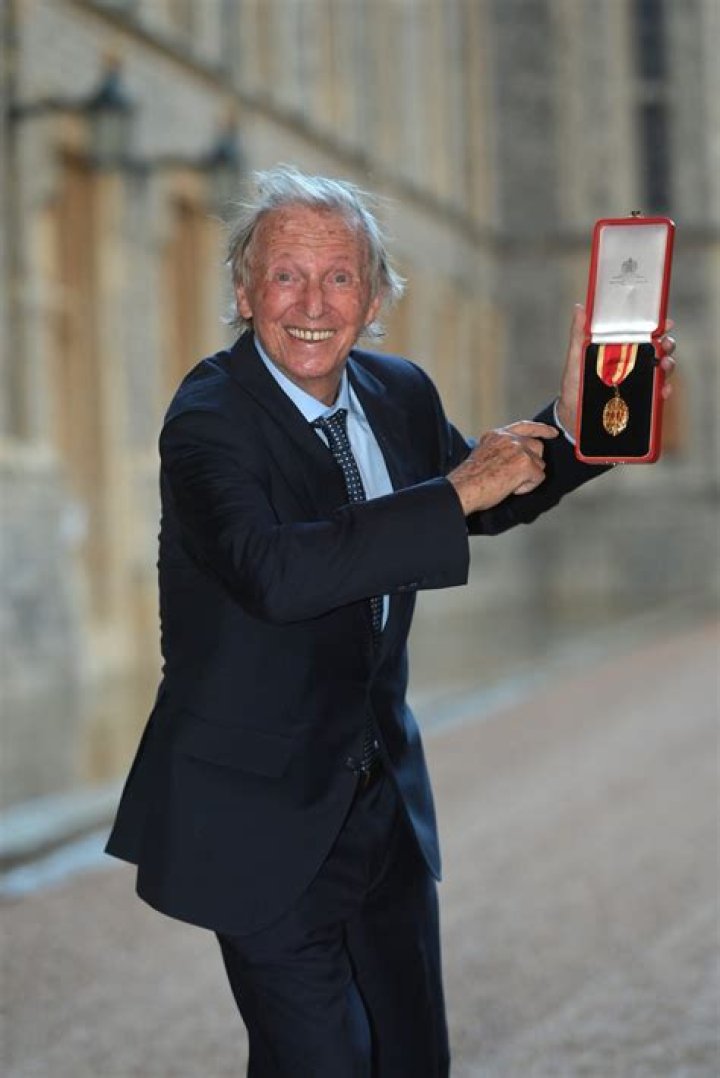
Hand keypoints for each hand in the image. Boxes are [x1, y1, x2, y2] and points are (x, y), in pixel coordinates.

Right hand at [448, 421, 558, 514]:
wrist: (464, 488)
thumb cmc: (470, 479)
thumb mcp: (485, 454)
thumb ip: (502, 449)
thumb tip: (517, 458)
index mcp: (497, 435)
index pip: (525, 426)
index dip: (542, 429)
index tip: (553, 432)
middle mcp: (509, 438)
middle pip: (537, 447)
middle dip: (534, 462)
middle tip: (518, 476)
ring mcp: (518, 449)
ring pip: (539, 464)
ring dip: (527, 477)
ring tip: (506, 483)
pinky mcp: (525, 463)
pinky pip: (538, 478)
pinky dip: (527, 487)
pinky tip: (510, 488)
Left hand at [556, 306, 677, 430]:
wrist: (573, 415)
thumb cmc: (574, 384)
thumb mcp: (576, 357)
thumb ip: (579, 334)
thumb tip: (579, 308)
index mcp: (621, 349)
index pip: (644, 334)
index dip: (657, 326)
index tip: (665, 323)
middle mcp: (633, 363)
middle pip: (658, 349)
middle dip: (667, 345)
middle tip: (664, 345)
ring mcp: (639, 381)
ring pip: (662, 369)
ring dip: (668, 365)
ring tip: (663, 365)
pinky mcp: (641, 400)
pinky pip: (658, 394)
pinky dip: (664, 390)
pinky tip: (662, 389)